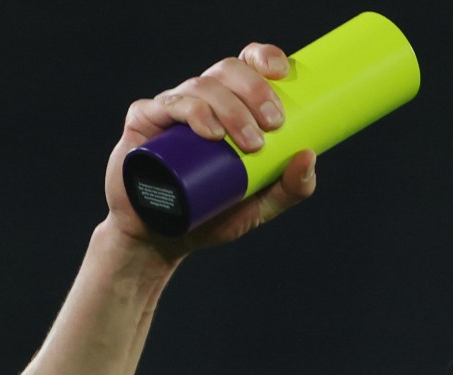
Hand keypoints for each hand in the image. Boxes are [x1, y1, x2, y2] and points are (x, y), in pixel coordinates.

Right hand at [103, 43, 319, 260]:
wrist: (163, 239)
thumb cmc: (212, 216)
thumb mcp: (260, 207)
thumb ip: (290, 188)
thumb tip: (309, 155)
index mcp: (228, 106)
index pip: (246, 65)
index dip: (264, 58)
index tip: (283, 74)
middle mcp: (200, 100)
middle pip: (227, 70)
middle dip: (255, 90)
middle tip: (273, 124)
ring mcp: (171, 109)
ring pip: (201, 86)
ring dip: (230, 108)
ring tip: (249, 143)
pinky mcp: (143, 123)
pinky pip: (167, 105)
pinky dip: (193, 112)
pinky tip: (210, 131)